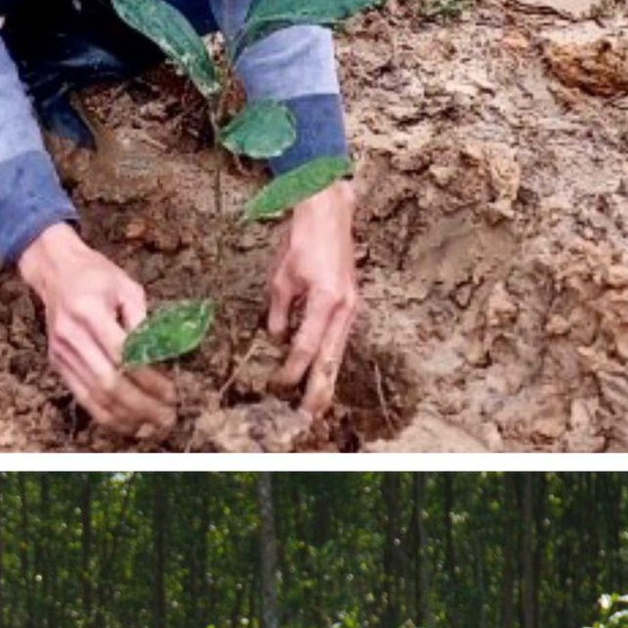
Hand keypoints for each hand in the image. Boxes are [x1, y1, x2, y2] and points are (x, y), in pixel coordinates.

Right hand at [17, 223, 176, 438]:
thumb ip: (143, 320)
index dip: (148, 379)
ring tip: (152, 426)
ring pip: (94, 396)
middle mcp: (70, 336)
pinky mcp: (58, 364)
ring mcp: (61, 353)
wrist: (54, 271)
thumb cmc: (96, 276)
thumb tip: (161, 358)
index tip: (171, 392)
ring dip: (126, 416)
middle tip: (168, 417)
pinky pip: (82, 397)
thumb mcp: (127, 286)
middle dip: (141, 405)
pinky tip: (127, 424)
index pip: (122, 355)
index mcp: (88, 310)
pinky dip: (106, 415)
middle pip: (108, 382)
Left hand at [265, 177, 358, 417]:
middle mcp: (344, 308)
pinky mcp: (351, 303)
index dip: (289, 371)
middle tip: (308, 416)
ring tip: (317, 403)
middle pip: (330, 359)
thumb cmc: (302, 240)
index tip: (275, 385)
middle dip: (319, 390)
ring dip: (326, 378)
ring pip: (337, 352)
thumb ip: (278, 313)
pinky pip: (339, 338)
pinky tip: (321, 372)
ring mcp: (351, 306)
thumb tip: (278, 340)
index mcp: (325, 301)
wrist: (330, 212)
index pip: (305, 348)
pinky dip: (329, 357)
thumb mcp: (280, 278)